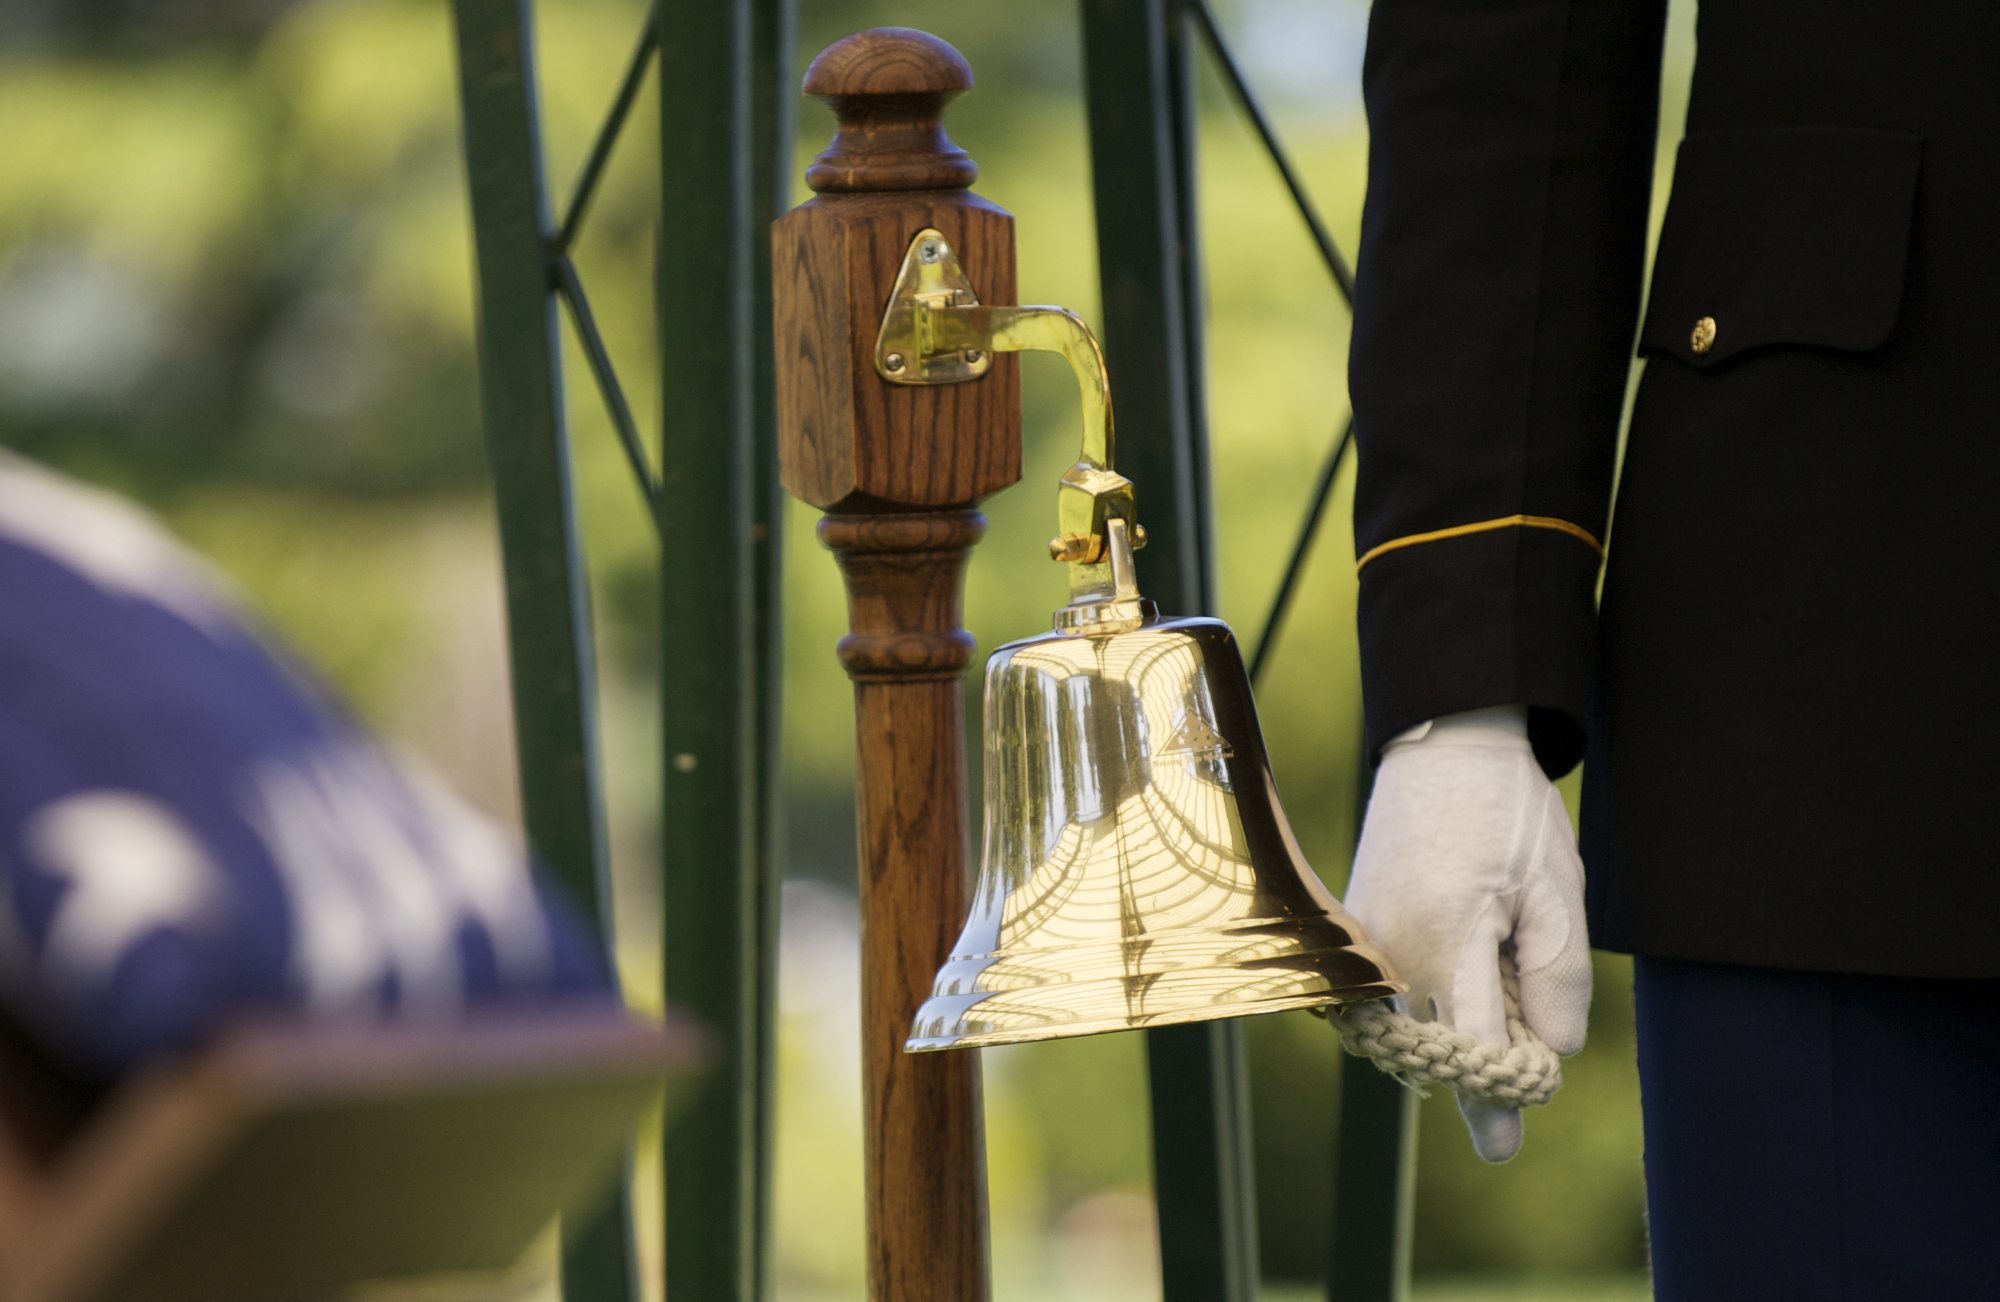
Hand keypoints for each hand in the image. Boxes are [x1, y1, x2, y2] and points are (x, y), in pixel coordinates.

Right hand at [1342, 706, 1590, 1161]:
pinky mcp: (1354, 929)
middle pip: (1434, 1046)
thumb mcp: (1557, 894)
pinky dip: (1432, 998)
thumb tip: (1546, 1056)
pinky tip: (1467, 955)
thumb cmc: (1509, 815)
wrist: (1445, 744)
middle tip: (1524, 1035)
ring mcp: (1363, 939)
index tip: (1504, 1149)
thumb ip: (1557, 984)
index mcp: (1443, 940)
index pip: (1470, 1049)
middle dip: (1480, 1059)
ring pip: (1410, 1023)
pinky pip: (1391, 993)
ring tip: (1496, 958)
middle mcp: (1388, 949)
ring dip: (1455, 1026)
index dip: (1495, 1101)